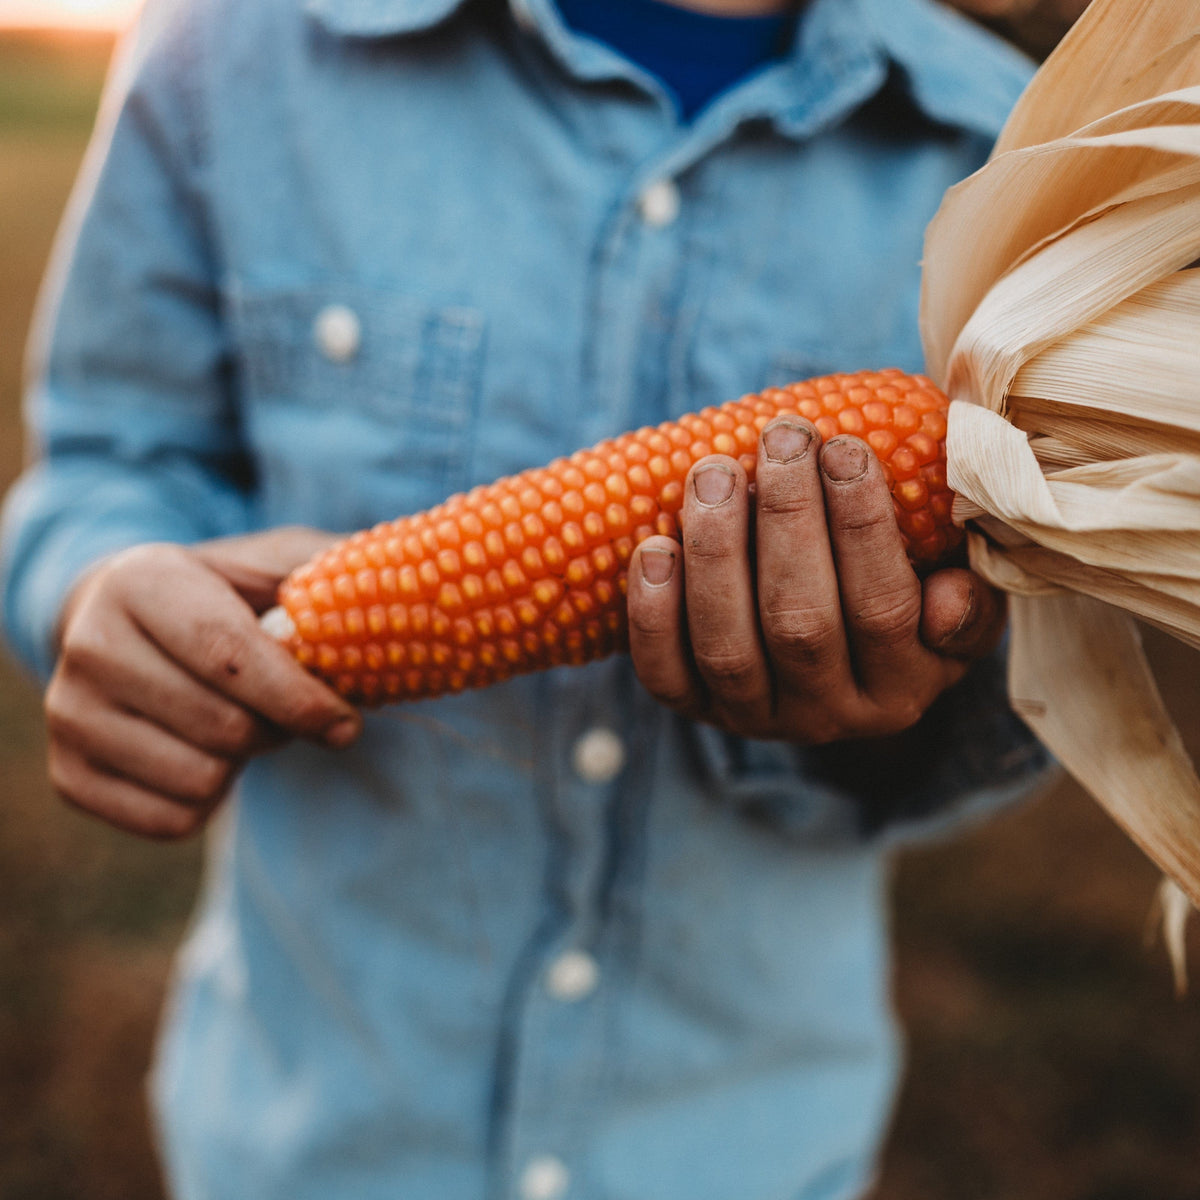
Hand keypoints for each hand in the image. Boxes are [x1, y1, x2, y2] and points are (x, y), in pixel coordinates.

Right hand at [45, 527, 360, 839]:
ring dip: (244, 762)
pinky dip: (209, 800)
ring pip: (200, 779)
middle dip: (279, 728)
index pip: (228, 655)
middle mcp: (89, 646)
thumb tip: (427, 584)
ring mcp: (69, 716)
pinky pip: (172, 821)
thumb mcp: (271, 563)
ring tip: (240, 722)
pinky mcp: (68, 776)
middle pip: (223, 728)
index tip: (349, 721)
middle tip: (290, 711)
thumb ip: (335, 572)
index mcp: (143, 582)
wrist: (121, 622)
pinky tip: (205, 753)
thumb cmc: (221, 593)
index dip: (299, 697)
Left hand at [625, 418, 1005, 743]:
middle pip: (800, 624)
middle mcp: (829, 715)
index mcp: (902, 687)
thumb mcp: (951, 595)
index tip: (843, 445)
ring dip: (716, 552)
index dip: (861, 526)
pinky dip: (653, 612)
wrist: (825, 654)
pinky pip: (666, 673)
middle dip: (787, 520)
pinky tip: (655, 546)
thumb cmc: (900, 596)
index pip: (882, 608)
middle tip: (780, 439)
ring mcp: (755, 717)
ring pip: (728, 647)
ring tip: (714, 472)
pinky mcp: (694, 709)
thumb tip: (945, 598)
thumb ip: (967, 594)